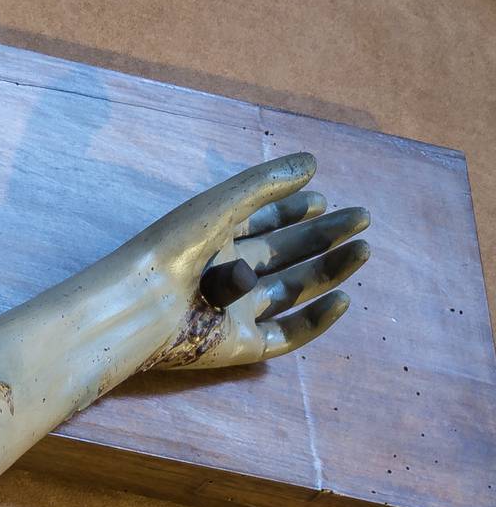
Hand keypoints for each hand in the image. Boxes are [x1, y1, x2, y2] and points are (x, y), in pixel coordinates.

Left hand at [138, 153, 369, 370]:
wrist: (143, 305)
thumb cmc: (173, 249)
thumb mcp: (220, 205)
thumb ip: (266, 184)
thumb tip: (313, 162)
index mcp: (213, 240)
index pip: (261, 223)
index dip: (292, 210)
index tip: (323, 199)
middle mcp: (226, 274)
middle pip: (284, 254)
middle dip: (322, 236)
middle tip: (361, 219)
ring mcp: (235, 310)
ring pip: (292, 290)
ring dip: (328, 270)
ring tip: (363, 249)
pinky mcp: (242, 344)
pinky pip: (287, 332)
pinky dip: (316, 319)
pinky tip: (342, 298)